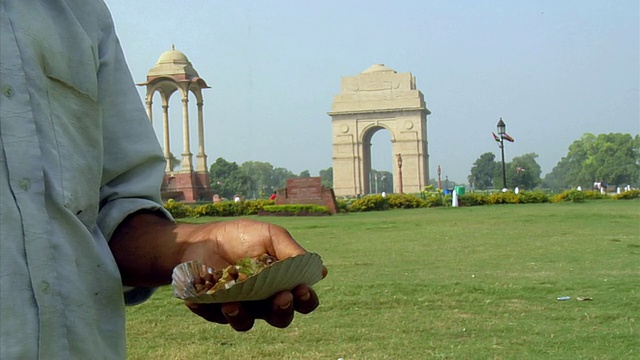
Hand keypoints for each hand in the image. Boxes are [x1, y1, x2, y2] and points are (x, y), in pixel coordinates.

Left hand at [180, 219, 327, 330]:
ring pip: (249, 323)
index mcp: (282, 283)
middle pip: (281, 317)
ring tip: (238, 303)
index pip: (302, 299)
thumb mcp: (269, 235)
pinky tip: (222, 301)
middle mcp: (264, 300)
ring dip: (246, 315)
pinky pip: (221, 318)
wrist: (201, 239)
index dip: (306, 299)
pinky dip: (221, 310)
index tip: (302, 289)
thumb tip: (321, 272)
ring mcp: (241, 307)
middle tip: (282, 297)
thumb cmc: (240, 236)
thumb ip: (291, 251)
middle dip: (283, 310)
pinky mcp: (216, 311)